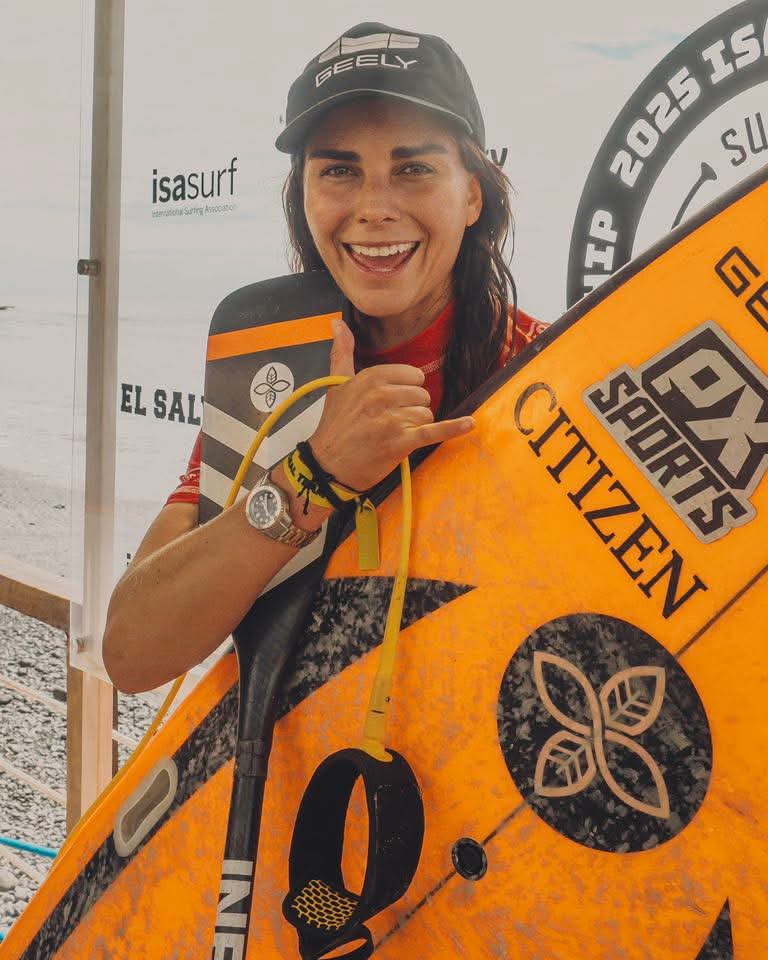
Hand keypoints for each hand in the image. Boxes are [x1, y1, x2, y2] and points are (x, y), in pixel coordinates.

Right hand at [309, 319, 474, 490]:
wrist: (328, 465)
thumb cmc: (335, 426)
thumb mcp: (336, 385)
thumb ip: (342, 352)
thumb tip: (338, 323)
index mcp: (371, 378)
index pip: (412, 375)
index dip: (406, 391)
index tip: (390, 403)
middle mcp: (381, 396)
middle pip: (422, 395)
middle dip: (411, 410)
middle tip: (388, 423)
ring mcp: (392, 419)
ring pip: (426, 415)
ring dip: (415, 427)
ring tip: (392, 436)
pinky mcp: (400, 442)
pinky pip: (433, 431)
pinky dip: (453, 428)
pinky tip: (469, 423)